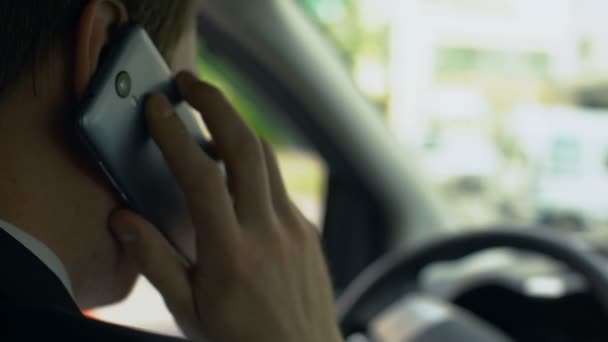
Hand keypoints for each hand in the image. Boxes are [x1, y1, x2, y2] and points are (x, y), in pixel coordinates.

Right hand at [110, 72, 342, 341]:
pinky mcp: (308, 231)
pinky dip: (255, 167)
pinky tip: (236, 175)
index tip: (157, 109)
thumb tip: (124, 221)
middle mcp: (268, 232)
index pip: (200, 176)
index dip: (175, 135)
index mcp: (230, 254)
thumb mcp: (189, 312)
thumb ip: (155, 262)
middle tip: (189, 85)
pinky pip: (279, 186)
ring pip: (267, 158)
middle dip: (215, 104)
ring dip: (236, 128)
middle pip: (245, 147)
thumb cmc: (242, 341)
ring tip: (209, 115)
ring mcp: (294, 228)